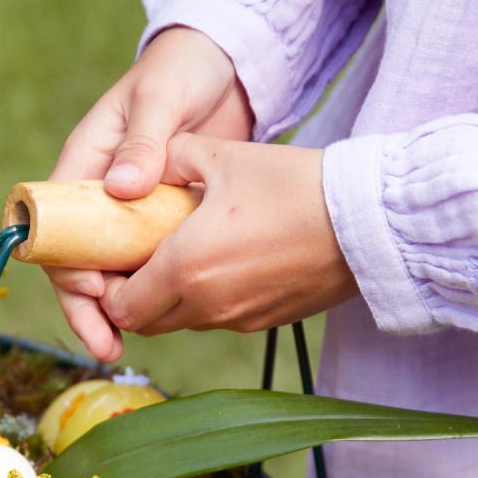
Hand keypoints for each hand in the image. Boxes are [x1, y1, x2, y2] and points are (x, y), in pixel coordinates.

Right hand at [48, 28, 253, 360]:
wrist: (226, 66)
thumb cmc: (182, 69)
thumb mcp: (161, 98)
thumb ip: (143, 141)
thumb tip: (120, 188)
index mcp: (85, 164)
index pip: (57, 227)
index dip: (69, 266)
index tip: (98, 289)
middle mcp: (98, 196)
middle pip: (76, 264)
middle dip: (86, 309)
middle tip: (105, 346)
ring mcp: (126, 214)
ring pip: (108, 274)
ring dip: (114, 313)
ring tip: (122, 349)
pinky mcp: (158, 225)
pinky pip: (143, 268)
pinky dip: (148, 296)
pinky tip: (162, 321)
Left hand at [100, 134, 357, 338]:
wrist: (369, 223)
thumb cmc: (297, 185)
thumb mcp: (227, 155)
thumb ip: (174, 158)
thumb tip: (148, 164)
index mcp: (185, 267)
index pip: (121, 306)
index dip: (109, 290)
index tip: (114, 263)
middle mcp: (206, 305)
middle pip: (146, 323)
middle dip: (135, 298)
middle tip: (140, 261)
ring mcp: (237, 320)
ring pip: (182, 322)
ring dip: (171, 299)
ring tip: (182, 257)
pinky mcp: (264, 323)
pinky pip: (219, 319)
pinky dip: (208, 300)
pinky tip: (224, 263)